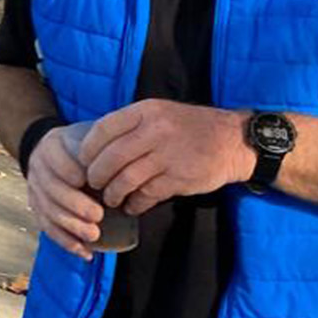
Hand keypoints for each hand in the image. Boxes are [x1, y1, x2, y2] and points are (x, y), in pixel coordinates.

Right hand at [25, 127, 103, 260]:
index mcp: (51, 147)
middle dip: (74, 205)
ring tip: (93, 236)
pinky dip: (66, 242)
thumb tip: (126, 160)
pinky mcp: (37, 210)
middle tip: (97, 215)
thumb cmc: (78, 148)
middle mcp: (39, 169)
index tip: (90, 181)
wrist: (50, 152)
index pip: (57, 160)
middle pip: (52, 189)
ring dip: (71, 226)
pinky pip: (48, 228)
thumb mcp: (88, 138)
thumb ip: (102, 147)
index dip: (72, 172)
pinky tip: (84, 252)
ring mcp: (35, 191)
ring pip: (49, 212)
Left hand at [80, 99, 250, 215]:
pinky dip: (134, 203)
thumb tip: (95, 147)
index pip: (102, 130)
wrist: (233, 141)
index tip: (83, 160)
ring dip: (113, 193)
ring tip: (111, 198)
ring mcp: (167, 156)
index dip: (87, 149)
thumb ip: (130, 126)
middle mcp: (154, 131)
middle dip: (96, 176)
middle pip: (110, 158)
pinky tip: (132, 205)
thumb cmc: (190, 127)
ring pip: (125, 180)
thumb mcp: (159, 113)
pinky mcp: (179, 179)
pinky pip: (146, 195)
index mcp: (145, 111)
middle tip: (93, 184)